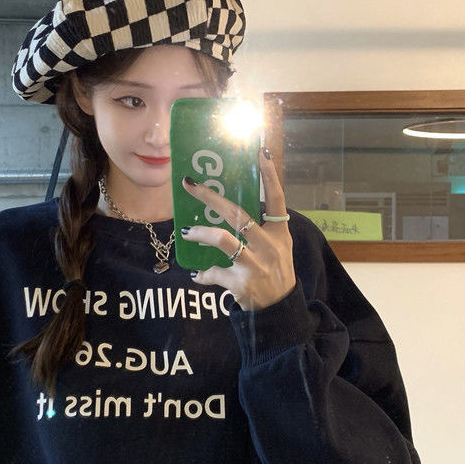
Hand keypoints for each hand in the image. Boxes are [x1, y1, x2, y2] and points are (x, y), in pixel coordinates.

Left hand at [180, 148, 295, 310]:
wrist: (279, 310)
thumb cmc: (275, 273)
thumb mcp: (278, 248)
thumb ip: (261, 229)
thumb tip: (231, 207)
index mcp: (279, 234)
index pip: (277, 200)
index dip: (270, 176)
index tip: (261, 153)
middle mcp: (269, 246)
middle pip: (239, 215)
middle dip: (212, 198)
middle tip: (190, 184)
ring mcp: (255, 265)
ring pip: (224, 240)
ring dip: (201, 233)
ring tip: (185, 231)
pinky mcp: (241, 284)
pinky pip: (214, 273)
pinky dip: (202, 274)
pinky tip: (197, 275)